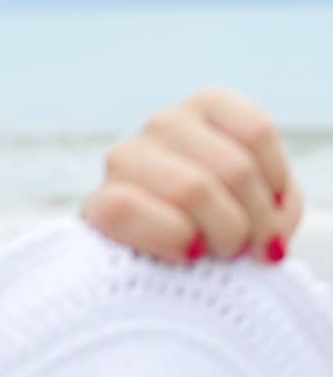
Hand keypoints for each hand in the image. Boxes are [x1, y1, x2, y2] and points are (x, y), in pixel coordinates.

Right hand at [81, 86, 304, 264]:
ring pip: (192, 189)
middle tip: (248, 250)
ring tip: (219, 254)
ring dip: (221, 234)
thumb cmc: (223, 232)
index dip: (274, 186)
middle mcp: (164, 123)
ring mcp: (126, 160)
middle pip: (232, 168)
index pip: (255, 133)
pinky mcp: (98, 204)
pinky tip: (186, 254)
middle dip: (253, 223)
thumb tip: (268, 240)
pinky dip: (171, 238)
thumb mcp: (267, 210)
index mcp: (208, 107)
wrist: (169, 269)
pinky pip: (131, 210)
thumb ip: (279, 210)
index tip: (272, 220)